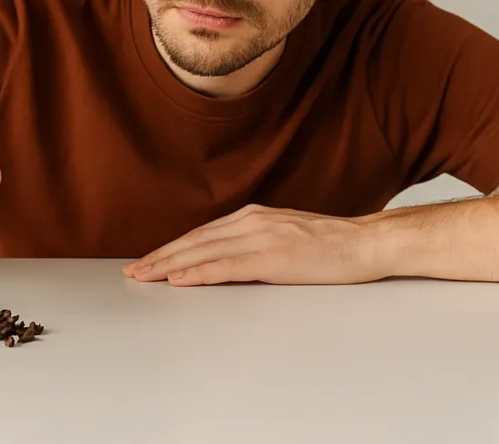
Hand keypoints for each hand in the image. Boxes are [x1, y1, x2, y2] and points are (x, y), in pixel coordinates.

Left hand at [121, 204, 382, 285]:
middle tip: (133, 272)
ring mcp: (260, 237)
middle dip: (160, 257)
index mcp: (253, 217)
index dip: (172, 248)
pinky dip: (198, 273)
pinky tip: (179, 280)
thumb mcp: (285, 237)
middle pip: (194, 241)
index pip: (202, 234)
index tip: (149, 261)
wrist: (365, 243)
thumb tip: (230, 260)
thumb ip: (255, 244)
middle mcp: (251, 222)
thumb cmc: (331, 246)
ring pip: (202, 252)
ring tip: (144, 276)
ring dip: (169, 265)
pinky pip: (226, 266)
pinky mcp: (271, 258)